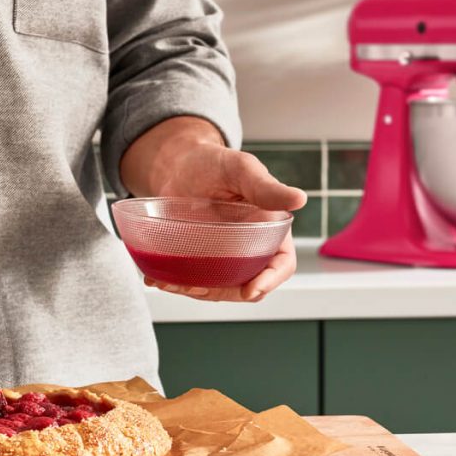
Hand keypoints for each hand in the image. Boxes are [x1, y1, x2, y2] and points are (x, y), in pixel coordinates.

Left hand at [120, 117, 305, 301]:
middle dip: (224, 292)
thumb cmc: (215, 163)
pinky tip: (156, 279)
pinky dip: (175, 285)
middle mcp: (250, 250)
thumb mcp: (242, 170)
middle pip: (247, 285)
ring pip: (218, 289)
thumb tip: (300, 199)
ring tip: (170, 282)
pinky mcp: (199, 263)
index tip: (250, 290)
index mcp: (270, 231)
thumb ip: (267, 187)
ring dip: (195, 292)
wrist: (178, 165)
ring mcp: (224, 260)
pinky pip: (192, 282)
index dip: (270, 281)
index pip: (281, 264)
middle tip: (197, 285)